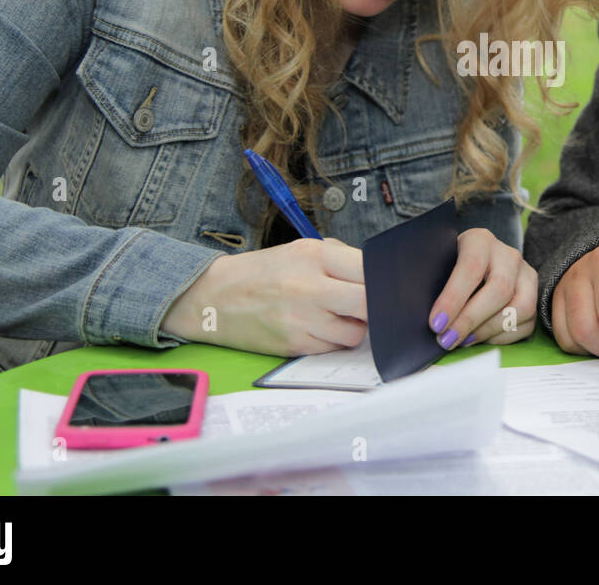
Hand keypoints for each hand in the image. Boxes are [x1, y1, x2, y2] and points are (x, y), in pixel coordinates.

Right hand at [162, 237, 365, 356]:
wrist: (213, 296)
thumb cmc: (263, 272)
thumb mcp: (301, 250)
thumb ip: (340, 260)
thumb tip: (378, 277)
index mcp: (315, 256)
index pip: (371, 270)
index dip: (384, 280)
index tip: (386, 285)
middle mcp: (310, 286)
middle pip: (369, 304)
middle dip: (376, 307)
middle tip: (370, 305)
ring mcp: (302, 319)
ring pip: (355, 333)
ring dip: (355, 327)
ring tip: (340, 316)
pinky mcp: (294, 344)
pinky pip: (333, 348)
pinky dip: (333, 341)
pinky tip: (320, 328)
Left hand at [428, 228, 536, 348]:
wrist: (474, 262)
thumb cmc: (451, 265)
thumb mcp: (440, 264)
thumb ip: (435, 284)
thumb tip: (433, 319)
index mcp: (480, 240)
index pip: (470, 268)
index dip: (453, 299)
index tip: (436, 324)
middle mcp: (508, 255)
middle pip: (499, 289)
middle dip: (470, 320)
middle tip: (447, 339)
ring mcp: (525, 275)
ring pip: (520, 308)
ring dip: (488, 331)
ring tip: (463, 340)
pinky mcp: (534, 295)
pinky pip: (526, 324)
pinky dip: (502, 337)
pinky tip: (480, 338)